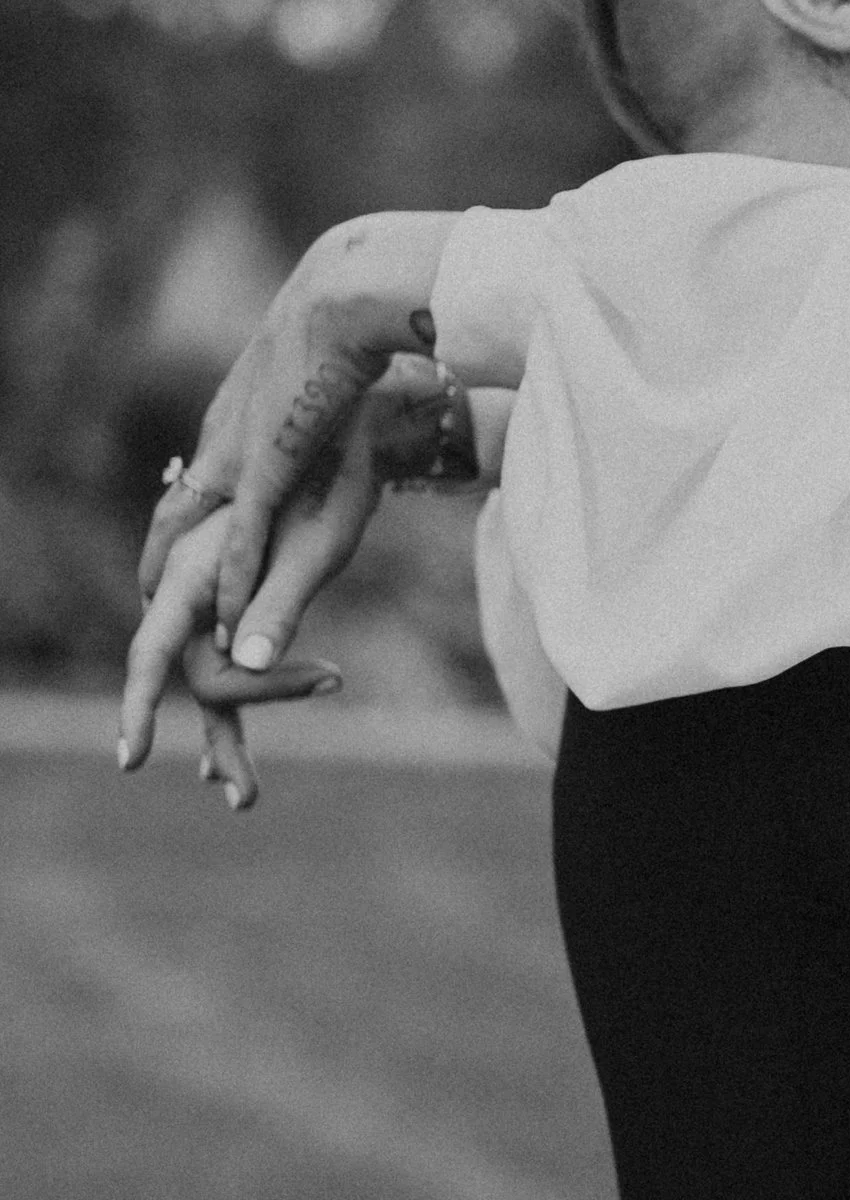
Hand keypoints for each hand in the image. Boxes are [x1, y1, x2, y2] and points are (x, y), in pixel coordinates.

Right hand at [119, 416, 385, 805]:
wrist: (344, 400)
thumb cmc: (336, 466)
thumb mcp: (318, 540)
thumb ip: (274, 601)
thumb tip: (242, 665)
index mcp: (194, 565)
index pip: (155, 653)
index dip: (156, 703)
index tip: (170, 743)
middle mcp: (191, 572)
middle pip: (189, 670)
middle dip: (216, 737)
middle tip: (241, 798)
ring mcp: (212, 575)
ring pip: (204, 662)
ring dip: (227, 724)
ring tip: (235, 785)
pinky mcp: (239, 574)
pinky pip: (223, 640)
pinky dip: (240, 688)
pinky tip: (240, 731)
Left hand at [138, 206, 456, 637]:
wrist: (342, 300)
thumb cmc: (346, 321)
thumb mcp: (323, 367)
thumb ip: (319, 392)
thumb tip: (339, 392)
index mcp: (235, 410)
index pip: (197, 474)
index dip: (184, 513)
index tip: (174, 545)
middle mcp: (223, 436)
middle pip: (177, 507)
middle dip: (163, 554)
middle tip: (153, 592)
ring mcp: (238, 454)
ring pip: (192, 530)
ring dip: (182, 579)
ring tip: (170, 619)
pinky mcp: (263, 468)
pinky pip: (240, 539)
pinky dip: (233, 581)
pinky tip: (225, 617)